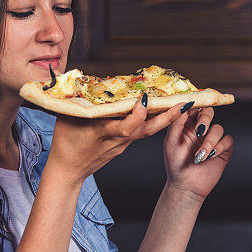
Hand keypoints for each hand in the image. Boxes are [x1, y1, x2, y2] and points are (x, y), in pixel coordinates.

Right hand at [47, 100, 189, 184]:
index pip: (127, 127)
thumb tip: (77, 80)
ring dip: (164, 118)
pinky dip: (151, 121)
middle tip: (185, 105)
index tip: (144, 99)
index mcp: (105, 133)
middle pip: (148, 130)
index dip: (137, 115)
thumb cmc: (65, 144)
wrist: (69, 172)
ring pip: (147, 131)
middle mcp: (119, 140)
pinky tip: (159, 110)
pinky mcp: (124, 146)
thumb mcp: (67, 119)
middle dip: (167, 118)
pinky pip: (140, 132)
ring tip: (180, 104)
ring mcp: (124, 144)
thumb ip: (76, 100)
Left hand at [163, 107, 232, 202]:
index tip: (195, 105)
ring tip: (200, 156)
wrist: (186, 186)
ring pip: (218, 128)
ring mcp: (212, 139)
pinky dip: (219, 147)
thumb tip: (183, 104)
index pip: (194, 108)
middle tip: (199, 130)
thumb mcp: (171, 142)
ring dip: (209, 142)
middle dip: (206, 119)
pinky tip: (209, 157)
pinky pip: (227, 140)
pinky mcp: (223, 150)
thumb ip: (176, 123)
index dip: (196, 104)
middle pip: (209, 112)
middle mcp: (201, 130)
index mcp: (187, 125)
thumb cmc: (175, 165)